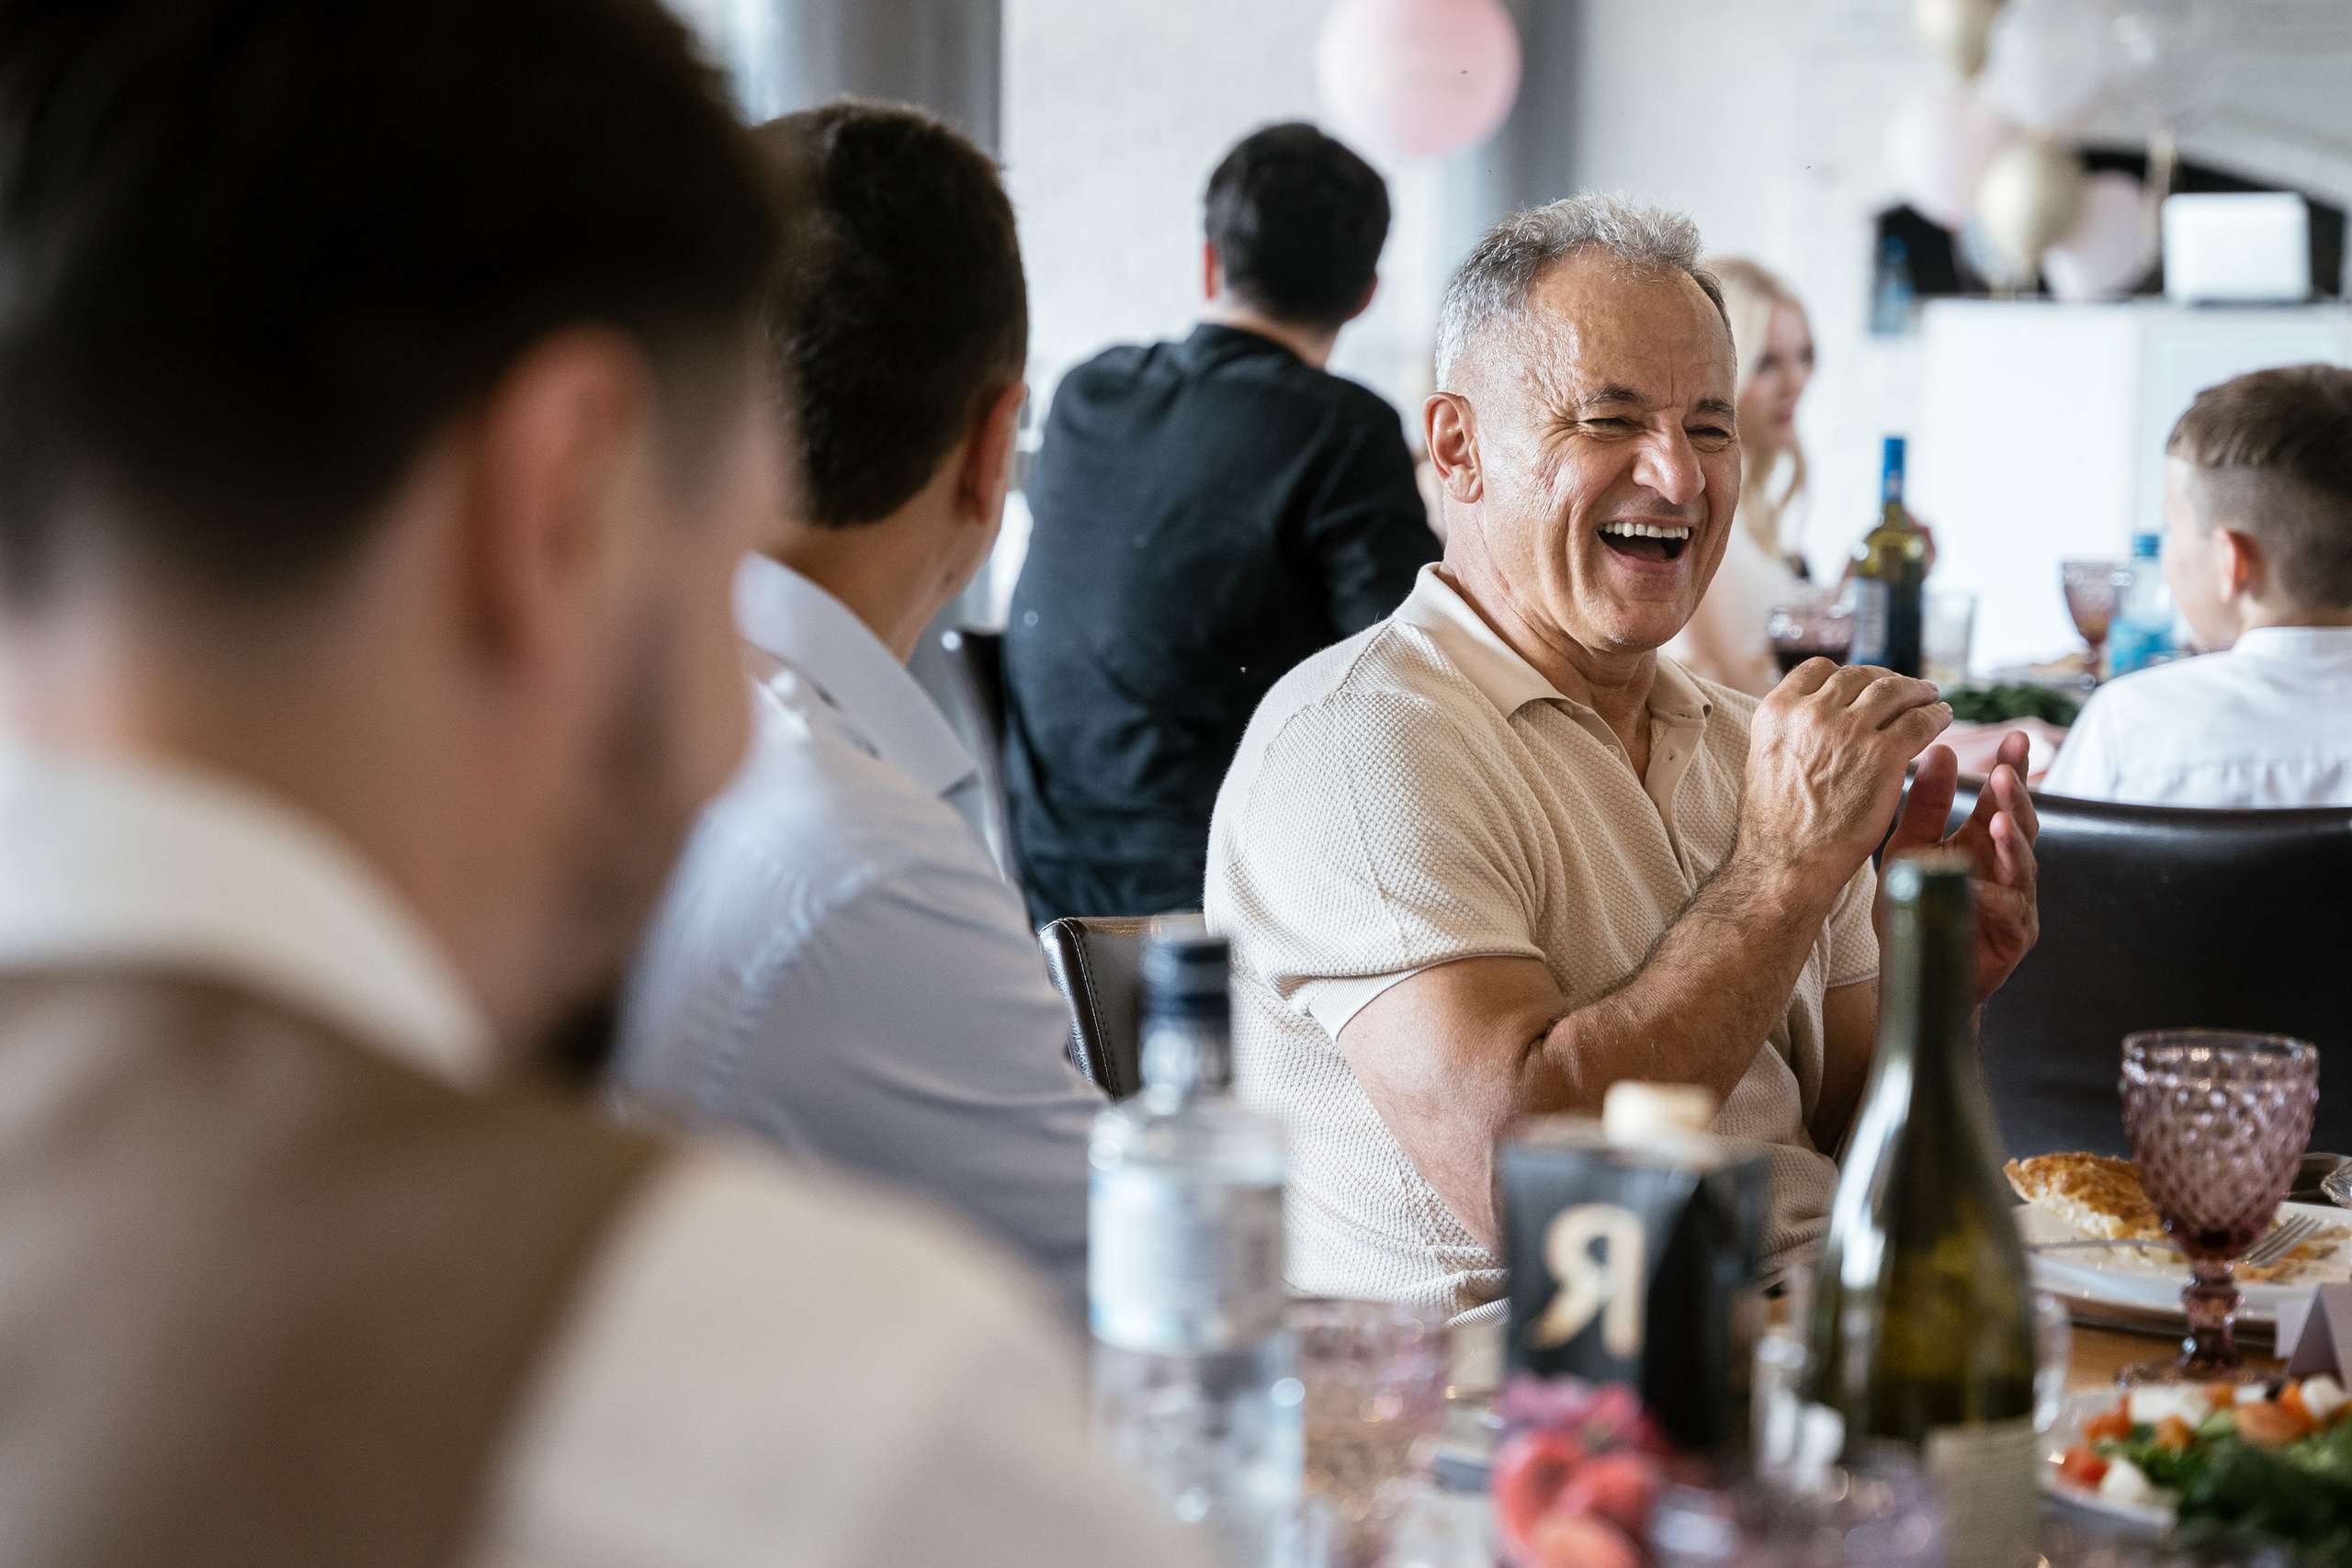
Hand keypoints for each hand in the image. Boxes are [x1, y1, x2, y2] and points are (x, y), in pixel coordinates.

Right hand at [1739, 660, 1952, 890]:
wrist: (1787, 862)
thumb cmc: (1775, 825)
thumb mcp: (1764, 760)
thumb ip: (1789, 732)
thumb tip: (1810, 720)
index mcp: (1777, 712)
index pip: (1818, 669)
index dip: (1845, 674)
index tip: (1860, 682)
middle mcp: (1811, 713)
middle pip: (1858, 676)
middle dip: (1884, 678)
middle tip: (1902, 688)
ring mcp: (1848, 731)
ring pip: (1892, 691)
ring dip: (1916, 690)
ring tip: (1929, 695)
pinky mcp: (1883, 754)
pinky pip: (1920, 721)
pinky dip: (1935, 715)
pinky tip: (1941, 717)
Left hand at [1879, 729, 2039, 1000]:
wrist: (1911, 968)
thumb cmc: (1914, 907)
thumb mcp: (1909, 848)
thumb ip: (1925, 804)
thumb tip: (1939, 749)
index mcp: (1981, 842)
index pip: (2000, 799)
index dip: (2011, 769)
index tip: (2015, 739)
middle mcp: (2005, 867)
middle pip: (2021, 825)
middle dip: (2015, 800)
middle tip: (2005, 775)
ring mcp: (2016, 901)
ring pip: (2023, 866)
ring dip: (2012, 843)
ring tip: (1999, 821)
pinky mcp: (2016, 935)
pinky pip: (2009, 912)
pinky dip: (1993, 897)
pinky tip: (1976, 886)